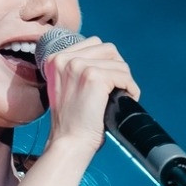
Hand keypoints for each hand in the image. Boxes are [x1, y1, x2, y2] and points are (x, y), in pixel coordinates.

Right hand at [37, 35, 138, 154]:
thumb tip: (107, 59)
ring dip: (125, 80)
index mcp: (55, 59)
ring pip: (119, 63)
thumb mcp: (65, 87)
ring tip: (120, 96)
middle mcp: (64, 59)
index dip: (106, 61)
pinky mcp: (94, 77)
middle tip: (117, 88)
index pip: (93, 44)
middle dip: (118, 68)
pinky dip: (131, 89)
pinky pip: (124, 76)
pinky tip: (125, 100)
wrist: (69, 142)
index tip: (108, 81)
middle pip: (108, 49)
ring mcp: (79, 66)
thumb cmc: (71, 121)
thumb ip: (77, 70)